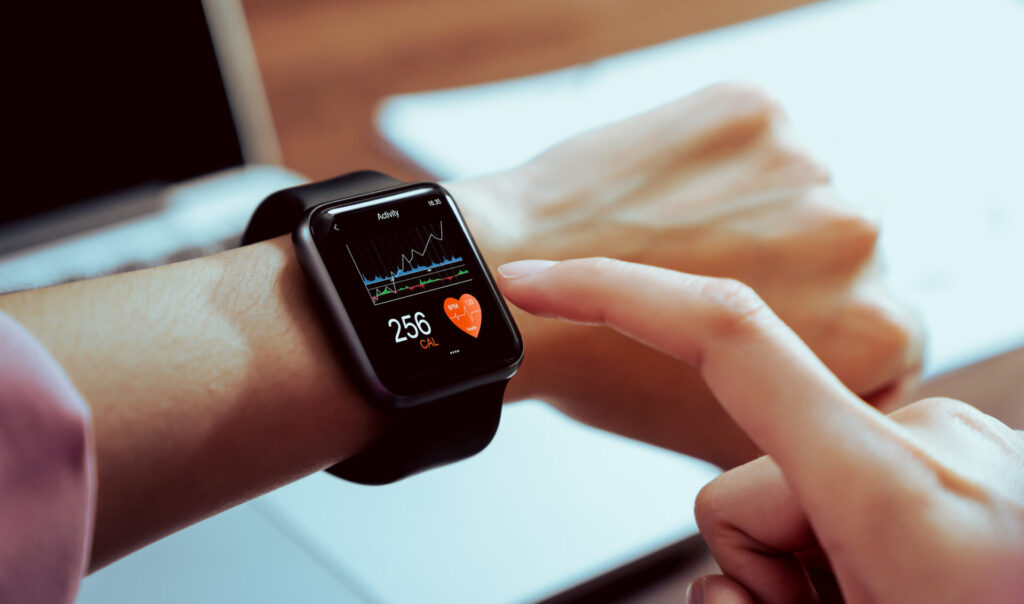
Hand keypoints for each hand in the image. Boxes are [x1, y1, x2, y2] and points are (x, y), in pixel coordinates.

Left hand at [452, 83, 921, 466]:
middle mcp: (857, 239)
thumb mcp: (723, 433)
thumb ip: (799, 419)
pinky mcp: (751, 111)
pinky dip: (711, 162)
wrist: (510, 286)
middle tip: (711, 283)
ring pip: (792, 191)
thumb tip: (819, 413)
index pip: (881, 327)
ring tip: (679, 242)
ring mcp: (805, 167)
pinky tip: (663, 198)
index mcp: (876, 331)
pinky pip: (747, 141)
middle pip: (839, 252)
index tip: (770, 329)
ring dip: (752, 209)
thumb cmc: (602, 367)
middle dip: (788, 267)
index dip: (817, 331)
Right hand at [497, 258, 1023, 602]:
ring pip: (786, 498)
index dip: (618, 293)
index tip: (539, 282)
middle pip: (738, 485)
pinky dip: (841, 553)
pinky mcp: (955, 462)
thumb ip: (753, 590)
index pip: (729, 337)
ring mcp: (944, 448)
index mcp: (892, 483)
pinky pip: (843, 489)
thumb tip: (723, 579)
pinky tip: (892, 589)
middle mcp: (921, 439)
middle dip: (759, 568)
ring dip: (804, 572)